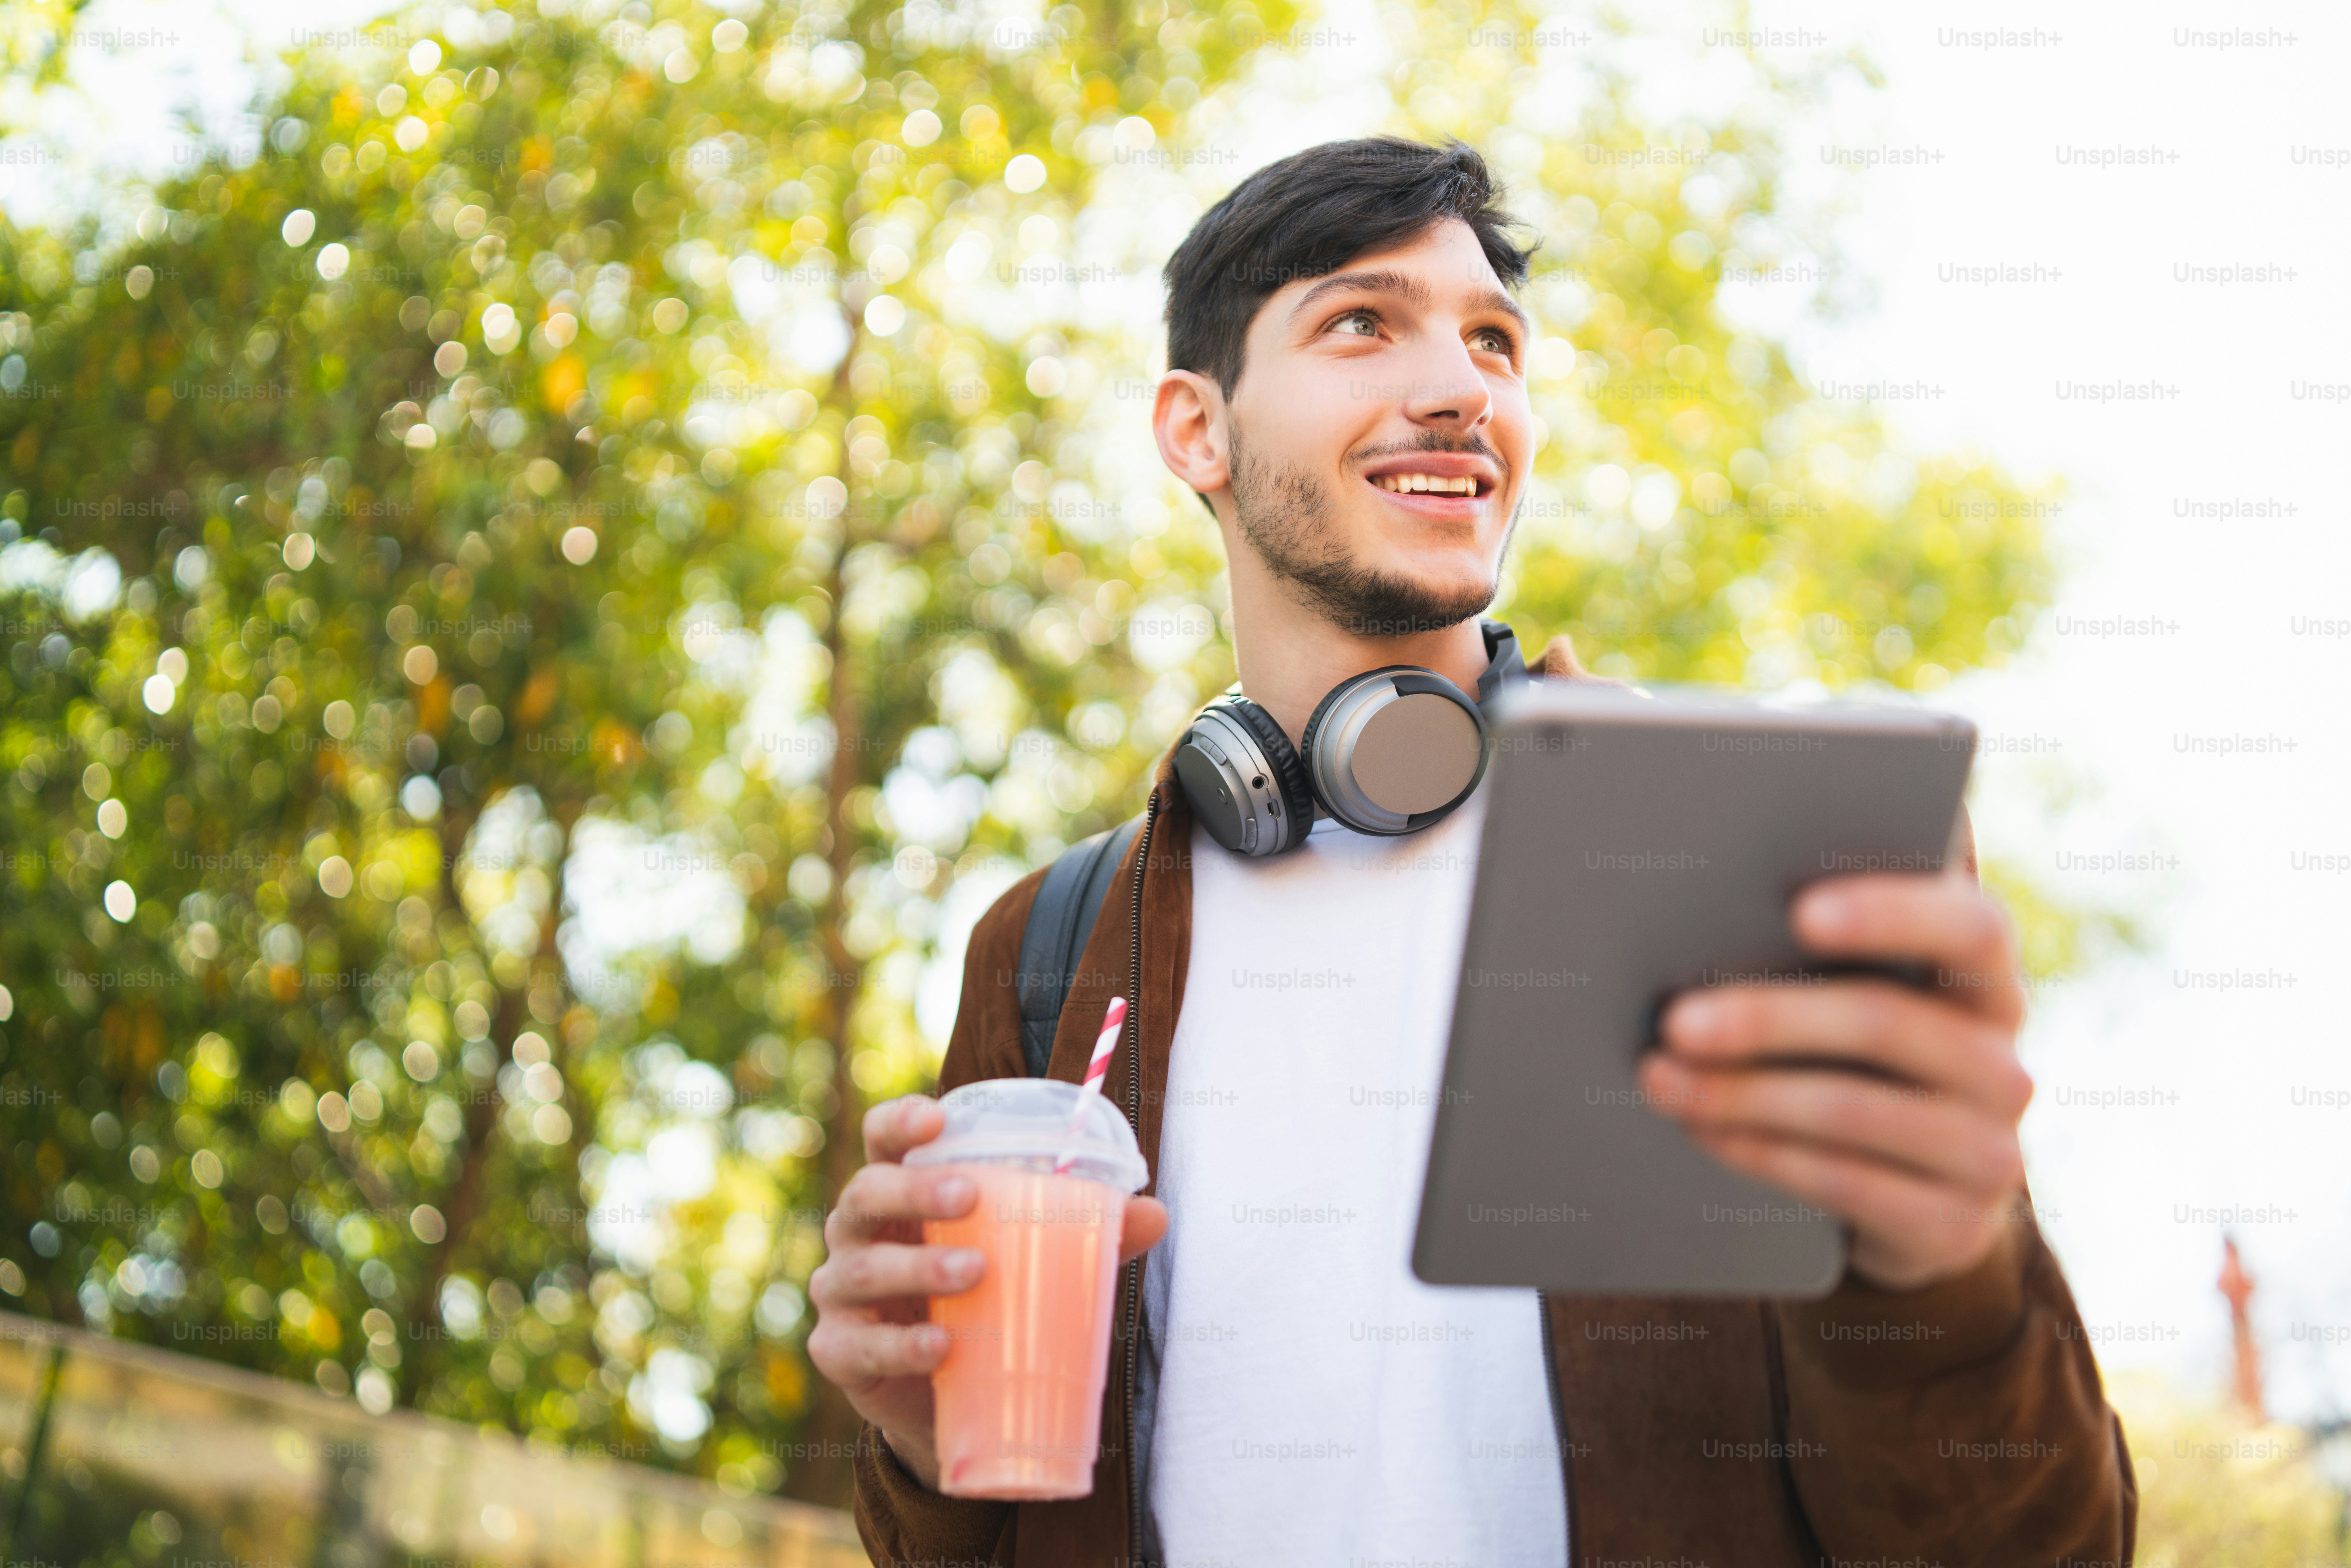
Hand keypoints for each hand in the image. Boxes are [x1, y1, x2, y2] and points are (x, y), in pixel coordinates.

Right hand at [805, 1094, 1169, 1490]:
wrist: (938, 1391)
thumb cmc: (979, 1297)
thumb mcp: (1026, 1257)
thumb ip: (1082, 1232)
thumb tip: (1155, 1213)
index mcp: (899, 1193)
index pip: (882, 1140)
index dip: (899, 1121)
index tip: (937, 1119)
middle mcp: (859, 1232)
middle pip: (867, 1193)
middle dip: (915, 1190)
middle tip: (970, 1196)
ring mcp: (841, 1291)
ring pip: (864, 1268)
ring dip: (919, 1266)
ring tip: (975, 1272)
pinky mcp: (839, 1351)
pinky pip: (859, 1345)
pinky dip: (901, 1346)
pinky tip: (941, 1347)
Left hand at [1636, 869, 2034, 1291]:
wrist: (1910, 1194)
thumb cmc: (1860, 1065)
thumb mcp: (1860, 1005)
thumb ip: (1821, 958)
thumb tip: (1703, 916)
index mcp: (1989, 989)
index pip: (1971, 931)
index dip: (1893, 915)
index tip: (1799, 912)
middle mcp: (2004, 1069)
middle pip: (1885, 1023)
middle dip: (1768, 1019)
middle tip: (1677, 1020)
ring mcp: (1990, 1154)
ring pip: (1851, 1108)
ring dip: (1742, 1094)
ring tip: (1661, 1077)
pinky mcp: (1954, 1227)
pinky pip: (1843, 1180)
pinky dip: (1760, 1151)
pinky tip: (1702, 1129)